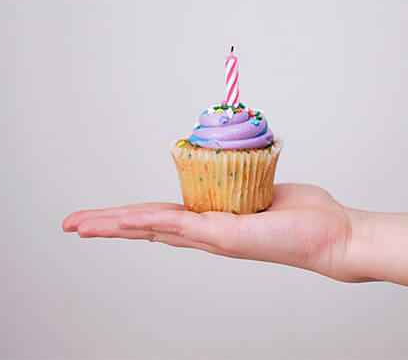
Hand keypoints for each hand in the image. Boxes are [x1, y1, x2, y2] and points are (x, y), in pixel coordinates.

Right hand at [62, 183, 359, 281]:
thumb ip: (243, 184)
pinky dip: (149, 222)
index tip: (106, 215)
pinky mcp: (227, 236)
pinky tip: (122, 221)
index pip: (163, 217)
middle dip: (108, 225)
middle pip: (148, 226)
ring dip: (116, 225)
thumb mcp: (264, 190)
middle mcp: (208, 234)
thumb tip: (234, 170)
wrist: (334, 236)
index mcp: (214, 221)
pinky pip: (181, 225)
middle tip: (73, 224)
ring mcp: (214, 237)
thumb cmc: (305, 216)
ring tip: (82, 225)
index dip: (131, 217)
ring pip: (155, 228)